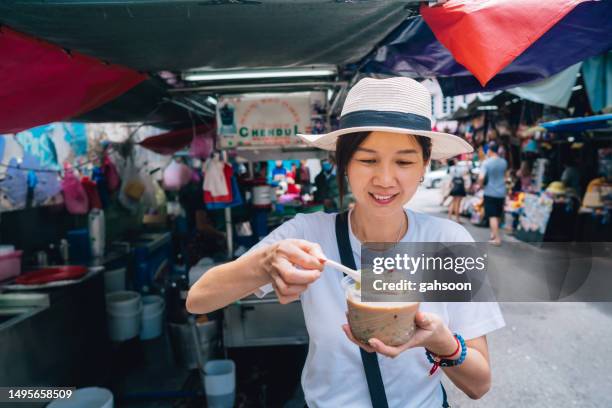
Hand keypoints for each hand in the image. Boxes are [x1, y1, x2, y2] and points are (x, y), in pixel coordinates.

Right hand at [261, 239, 324, 303]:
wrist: (266, 258)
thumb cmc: (285, 251)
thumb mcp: (300, 244)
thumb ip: (314, 250)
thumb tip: (323, 260)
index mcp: (285, 250)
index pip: (304, 260)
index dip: (317, 265)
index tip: (320, 265)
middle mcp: (278, 263)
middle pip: (291, 275)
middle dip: (309, 278)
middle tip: (315, 275)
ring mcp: (274, 276)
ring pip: (286, 288)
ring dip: (301, 288)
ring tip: (306, 281)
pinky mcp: (274, 287)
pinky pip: (283, 297)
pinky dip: (293, 296)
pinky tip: (297, 289)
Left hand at [342, 311, 456, 358]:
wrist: (432, 331)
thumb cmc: (431, 327)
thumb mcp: (431, 323)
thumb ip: (425, 320)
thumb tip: (419, 316)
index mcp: (404, 344)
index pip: (391, 350)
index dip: (380, 347)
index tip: (372, 340)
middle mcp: (393, 343)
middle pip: (373, 348)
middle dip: (357, 340)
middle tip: (346, 327)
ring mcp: (388, 339)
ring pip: (368, 342)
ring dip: (355, 334)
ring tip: (345, 322)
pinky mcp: (385, 333)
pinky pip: (370, 333)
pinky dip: (360, 328)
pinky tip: (353, 318)